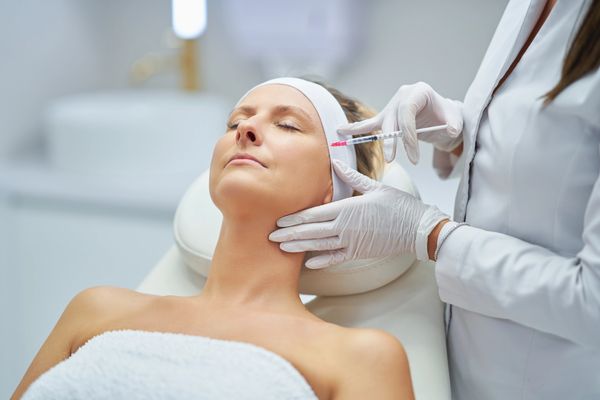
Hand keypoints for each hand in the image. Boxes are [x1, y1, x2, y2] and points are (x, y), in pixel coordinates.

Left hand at [268, 159, 448, 268]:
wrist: (418, 229)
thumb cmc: (398, 205)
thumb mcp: (375, 187)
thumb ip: (351, 177)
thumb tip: (335, 162)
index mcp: (347, 208)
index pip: (314, 214)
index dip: (295, 218)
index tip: (279, 220)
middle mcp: (345, 227)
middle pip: (311, 231)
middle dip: (290, 234)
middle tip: (271, 236)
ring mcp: (352, 242)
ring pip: (319, 246)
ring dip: (299, 247)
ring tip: (282, 248)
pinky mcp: (359, 252)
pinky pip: (336, 258)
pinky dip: (322, 261)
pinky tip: (308, 263)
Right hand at [337, 82, 463, 163]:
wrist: (442, 116)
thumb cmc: (448, 117)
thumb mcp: (456, 119)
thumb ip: (454, 124)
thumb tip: (449, 129)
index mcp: (419, 91)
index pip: (408, 112)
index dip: (408, 134)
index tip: (414, 157)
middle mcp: (403, 95)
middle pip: (393, 118)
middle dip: (392, 141)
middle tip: (393, 160)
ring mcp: (392, 105)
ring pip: (381, 123)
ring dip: (380, 140)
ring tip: (362, 144)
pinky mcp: (386, 116)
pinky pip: (370, 124)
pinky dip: (356, 128)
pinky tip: (341, 130)